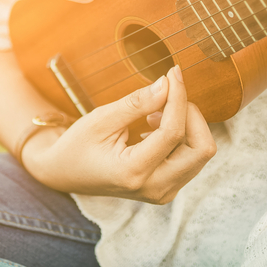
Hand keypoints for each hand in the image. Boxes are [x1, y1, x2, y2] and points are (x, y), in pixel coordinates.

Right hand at [21, 65, 216, 203]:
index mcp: (133, 173)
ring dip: (186, 125)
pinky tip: (154, 127)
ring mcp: (163, 193)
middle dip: (190, 114)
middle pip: (202, 148)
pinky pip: (192, 158)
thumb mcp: (101, 118)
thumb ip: (137, 103)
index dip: (178, 98)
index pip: (173, 132)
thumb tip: (167, 84)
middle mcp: (154, 189)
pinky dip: (182, 136)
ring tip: (153, 115)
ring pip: (201, 153)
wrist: (64, 174)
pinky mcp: (168, 188)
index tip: (173, 73)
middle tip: (165, 96)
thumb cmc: (78, 145)